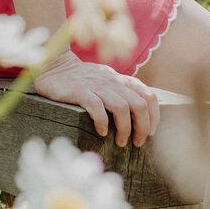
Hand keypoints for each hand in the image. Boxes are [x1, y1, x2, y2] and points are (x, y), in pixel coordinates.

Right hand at [33, 50, 158, 147]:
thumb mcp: (106, 80)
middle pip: (139, 104)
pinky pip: (97, 107)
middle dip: (143, 127)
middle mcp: (112, 81)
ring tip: (120, 142)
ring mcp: (96, 85)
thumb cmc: (82, 79)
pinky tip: (101, 132)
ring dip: (125, 129)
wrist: (55, 65)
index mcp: (121, 79)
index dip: (154, 116)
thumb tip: (141, 115)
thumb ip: (121, 91)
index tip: (151, 132)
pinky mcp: (80, 91)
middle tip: (137, 142)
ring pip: (121, 107)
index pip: (148, 95)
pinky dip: (103, 123)